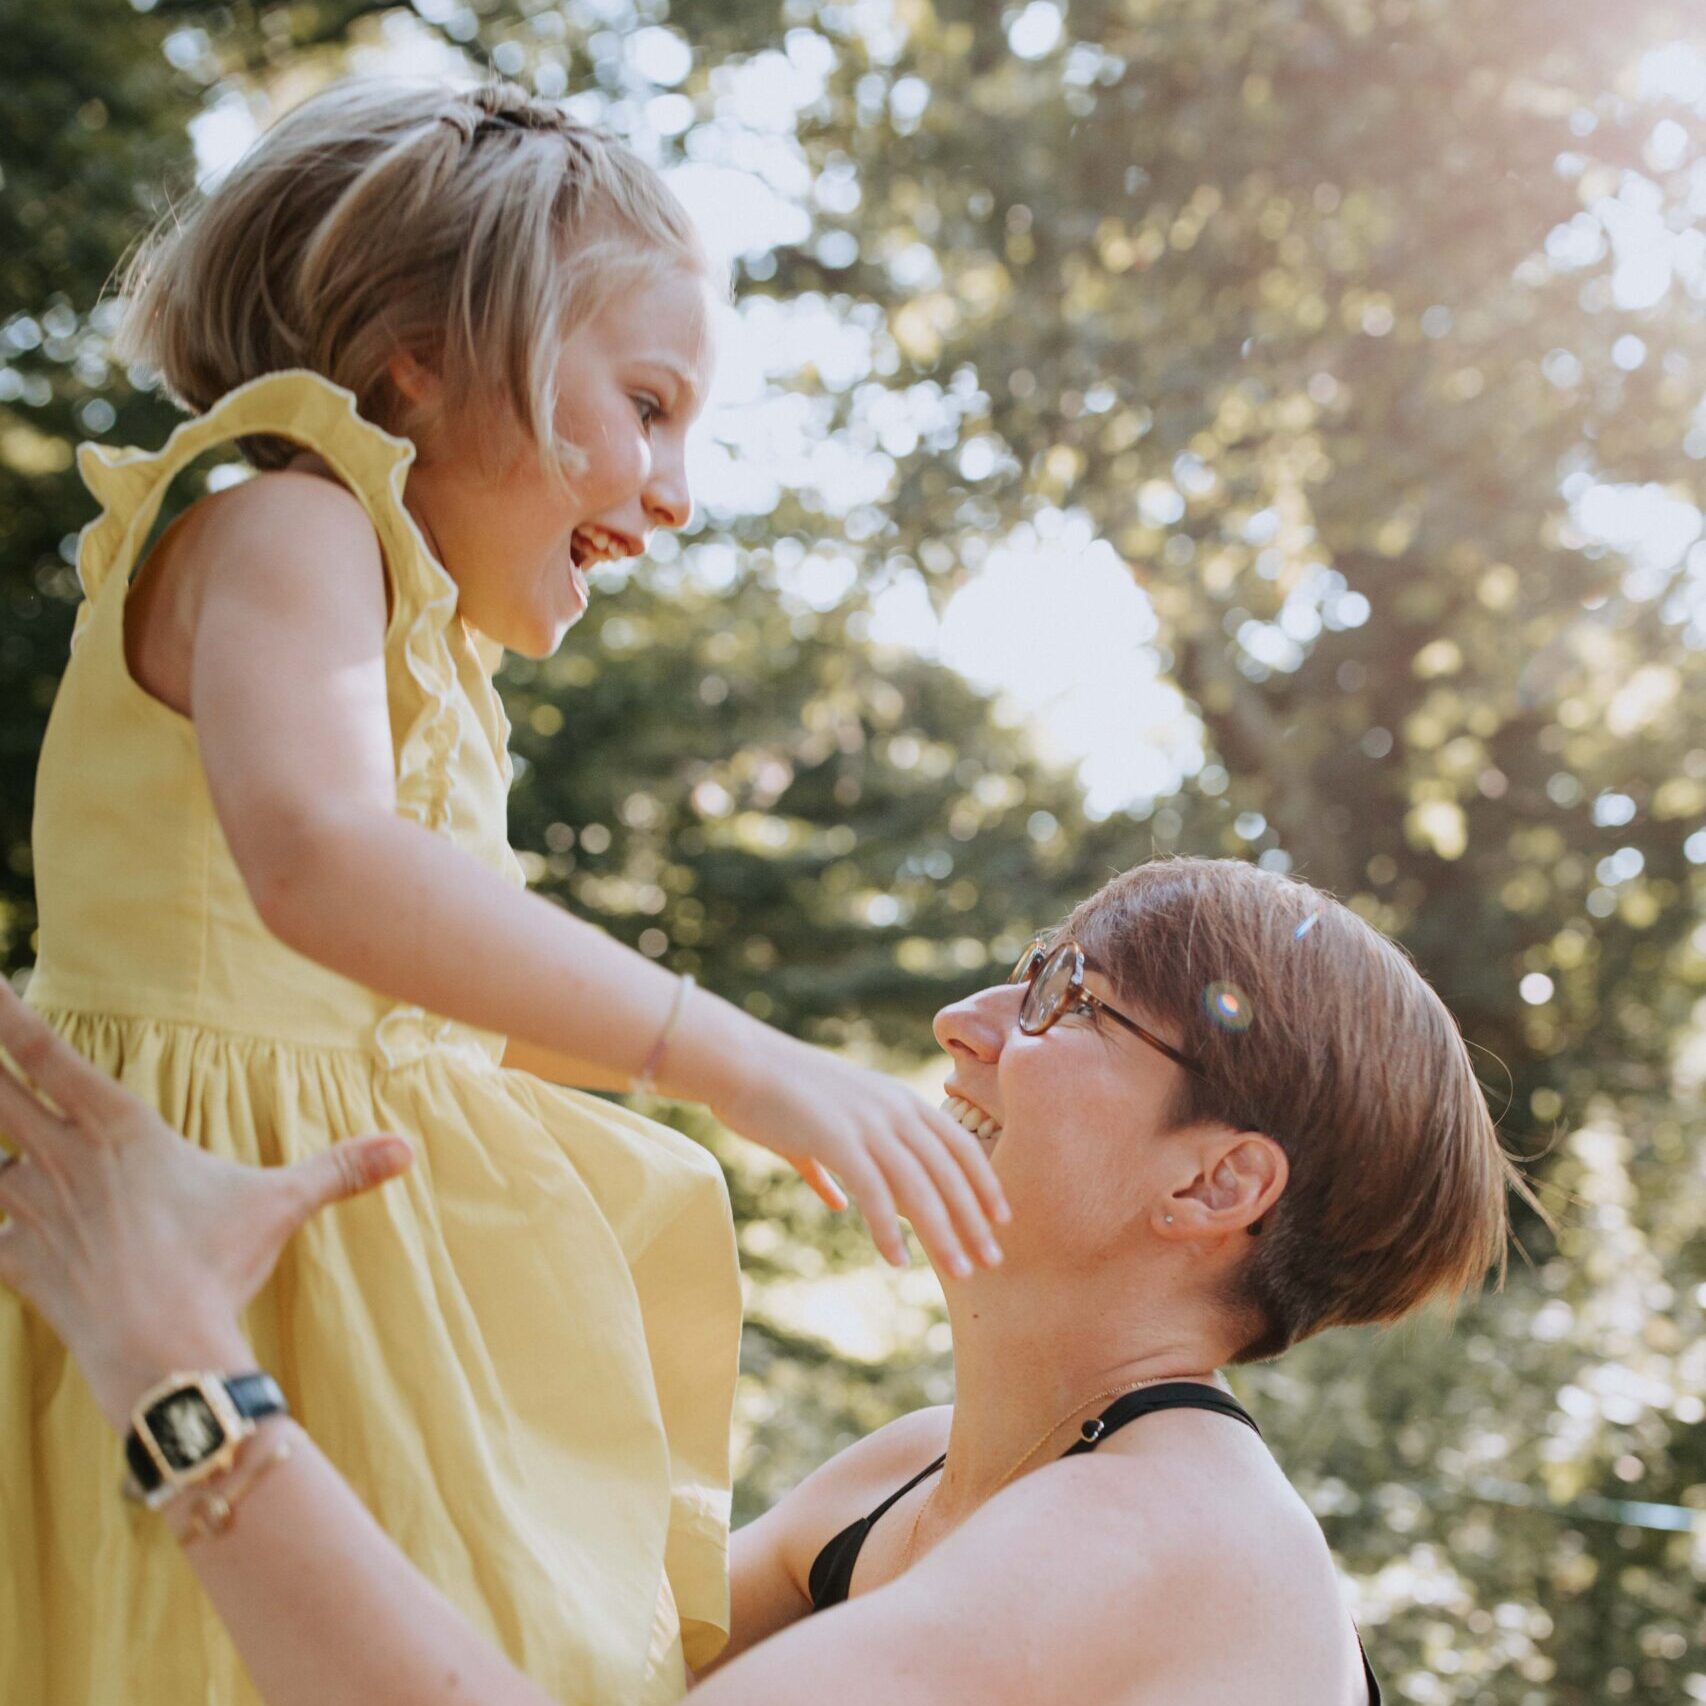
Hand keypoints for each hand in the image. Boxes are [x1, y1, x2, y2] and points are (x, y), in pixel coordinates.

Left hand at [0, 981, 411, 1430]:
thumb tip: (406, 1148)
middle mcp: (66, 1161)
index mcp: (121, 1131)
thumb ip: (338, 1168)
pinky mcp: (20, 1264)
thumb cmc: (218, 1267)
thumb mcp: (281, 1205)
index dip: (4, 1016)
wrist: (162, 1352)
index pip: (50, 1056)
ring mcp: (35, 1213)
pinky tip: (3, 1221)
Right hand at [712, 1033, 1009, 1276]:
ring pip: (919, 1187)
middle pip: (948, 1171)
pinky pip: (873, 1192)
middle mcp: (893, 1109)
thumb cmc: (776, 1094)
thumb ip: (835, 1165)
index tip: (1002, 1219)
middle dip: (975, 1219)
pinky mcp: (837, 1138)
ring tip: (961, 1272)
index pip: (958, 1144)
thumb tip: (839, 1202)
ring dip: (944, 1233)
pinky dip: (888, 1228)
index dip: (983, 1183)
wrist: (739, 1062)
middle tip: (993, 1261)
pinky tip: (898, 1260)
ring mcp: (867, 1123)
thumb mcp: (823, 1125)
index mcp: (899, 1100)